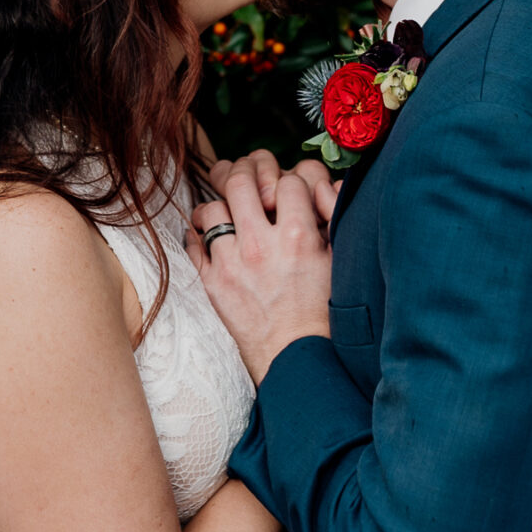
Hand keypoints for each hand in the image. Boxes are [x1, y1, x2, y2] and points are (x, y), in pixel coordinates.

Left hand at [188, 157, 333, 384]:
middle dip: (245, 173)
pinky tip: (210, 237)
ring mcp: (232, 263)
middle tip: (247, 179)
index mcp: (298, 236)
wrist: (296, 358)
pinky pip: (193, 243)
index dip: (290, 183)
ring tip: (226, 212)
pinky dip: (199, 235)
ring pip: (211, 209)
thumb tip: (325, 185)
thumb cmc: (322, 312)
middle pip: (241, 182)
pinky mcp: (212, 283)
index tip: (288, 194)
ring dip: (219, 206)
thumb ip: (332, 218)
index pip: (289, 181)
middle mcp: (261, 245)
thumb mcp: (338, 262)